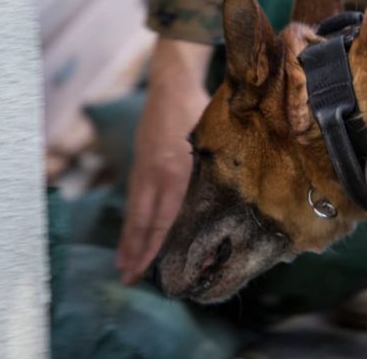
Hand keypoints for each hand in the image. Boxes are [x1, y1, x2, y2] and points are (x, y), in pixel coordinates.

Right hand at [117, 38, 212, 283]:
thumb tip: (242, 198)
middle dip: (142, 253)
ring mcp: (145, 172)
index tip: (168, 269)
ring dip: (130, 244)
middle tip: (134, 280)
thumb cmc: (201, 111)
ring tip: (124, 271)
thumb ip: (221, 170)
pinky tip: (128, 242)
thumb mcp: (216, 139)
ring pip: (137, 215)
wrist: (171, 85)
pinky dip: (130, 225)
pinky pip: (134, 203)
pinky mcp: (139, 167)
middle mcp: (159, 176)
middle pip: (150, 222)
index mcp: (181, 171)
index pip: (172, 217)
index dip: (167, 246)